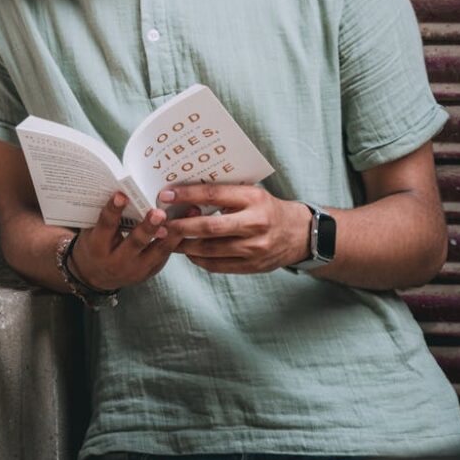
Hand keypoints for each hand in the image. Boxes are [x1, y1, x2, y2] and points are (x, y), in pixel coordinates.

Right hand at [70, 192, 182, 289]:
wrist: (98, 275)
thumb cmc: (96, 243)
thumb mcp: (93, 230)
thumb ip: (107, 213)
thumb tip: (125, 184)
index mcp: (98, 247)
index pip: (106, 225)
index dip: (114, 210)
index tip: (122, 194)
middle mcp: (117, 261)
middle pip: (135, 243)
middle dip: (148, 228)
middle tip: (158, 212)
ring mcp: (136, 270)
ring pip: (158, 251)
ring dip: (172, 233)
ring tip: (186, 216)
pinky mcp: (151, 271)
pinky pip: (166, 254)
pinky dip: (178, 238)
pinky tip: (190, 223)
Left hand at [160, 184, 312, 273]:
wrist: (297, 234)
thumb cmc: (266, 208)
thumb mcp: (251, 193)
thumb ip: (225, 194)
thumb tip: (187, 193)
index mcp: (253, 198)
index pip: (213, 195)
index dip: (186, 195)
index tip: (166, 194)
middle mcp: (255, 223)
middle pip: (209, 227)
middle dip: (181, 226)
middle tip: (161, 223)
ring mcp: (254, 248)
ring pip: (211, 249)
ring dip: (186, 245)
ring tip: (168, 239)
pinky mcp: (252, 266)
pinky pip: (218, 265)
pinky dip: (199, 259)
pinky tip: (188, 252)